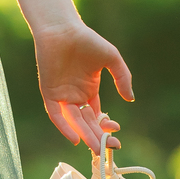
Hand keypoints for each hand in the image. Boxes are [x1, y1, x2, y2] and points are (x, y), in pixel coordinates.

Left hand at [34, 20, 132, 152]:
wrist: (63, 30)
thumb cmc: (87, 40)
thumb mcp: (111, 59)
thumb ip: (122, 78)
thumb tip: (130, 98)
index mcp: (89, 90)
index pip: (97, 115)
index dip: (106, 126)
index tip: (116, 131)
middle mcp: (75, 96)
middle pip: (86, 122)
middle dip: (97, 136)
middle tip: (108, 148)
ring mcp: (62, 95)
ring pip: (73, 121)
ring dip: (84, 135)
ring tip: (96, 147)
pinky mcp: (49, 93)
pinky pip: (55, 114)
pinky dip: (64, 126)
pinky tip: (75, 138)